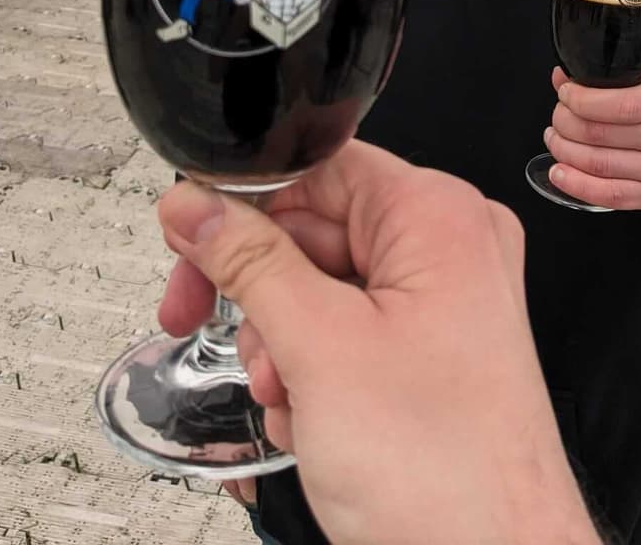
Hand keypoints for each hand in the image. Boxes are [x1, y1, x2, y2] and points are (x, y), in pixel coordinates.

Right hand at [157, 142, 597, 544]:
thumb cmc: (448, 471)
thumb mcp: (320, 349)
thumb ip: (250, 265)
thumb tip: (199, 209)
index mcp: (439, 216)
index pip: (320, 169)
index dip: (246, 204)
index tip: (189, 239)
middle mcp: (452, 248)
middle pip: (315, 231)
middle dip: (264, 296)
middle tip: (220, 330)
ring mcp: (447, 303)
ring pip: (324, 290)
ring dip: (285, 347)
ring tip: (290, 396)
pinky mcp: (433, 354)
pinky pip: (349, 334)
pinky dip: (316, 375)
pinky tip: (314, 419)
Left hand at [544, 66, 640, 209]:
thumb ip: (614, 80)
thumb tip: (562, 77)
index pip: (621, 104)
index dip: (583, 100)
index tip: (566, 93)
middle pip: (602, 134)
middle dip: (567, 122)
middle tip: (558, 114)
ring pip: (600, 165)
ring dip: (565, 151)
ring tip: (555, 138)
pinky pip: (610, 196)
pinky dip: (577, 185)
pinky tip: (560, 172)